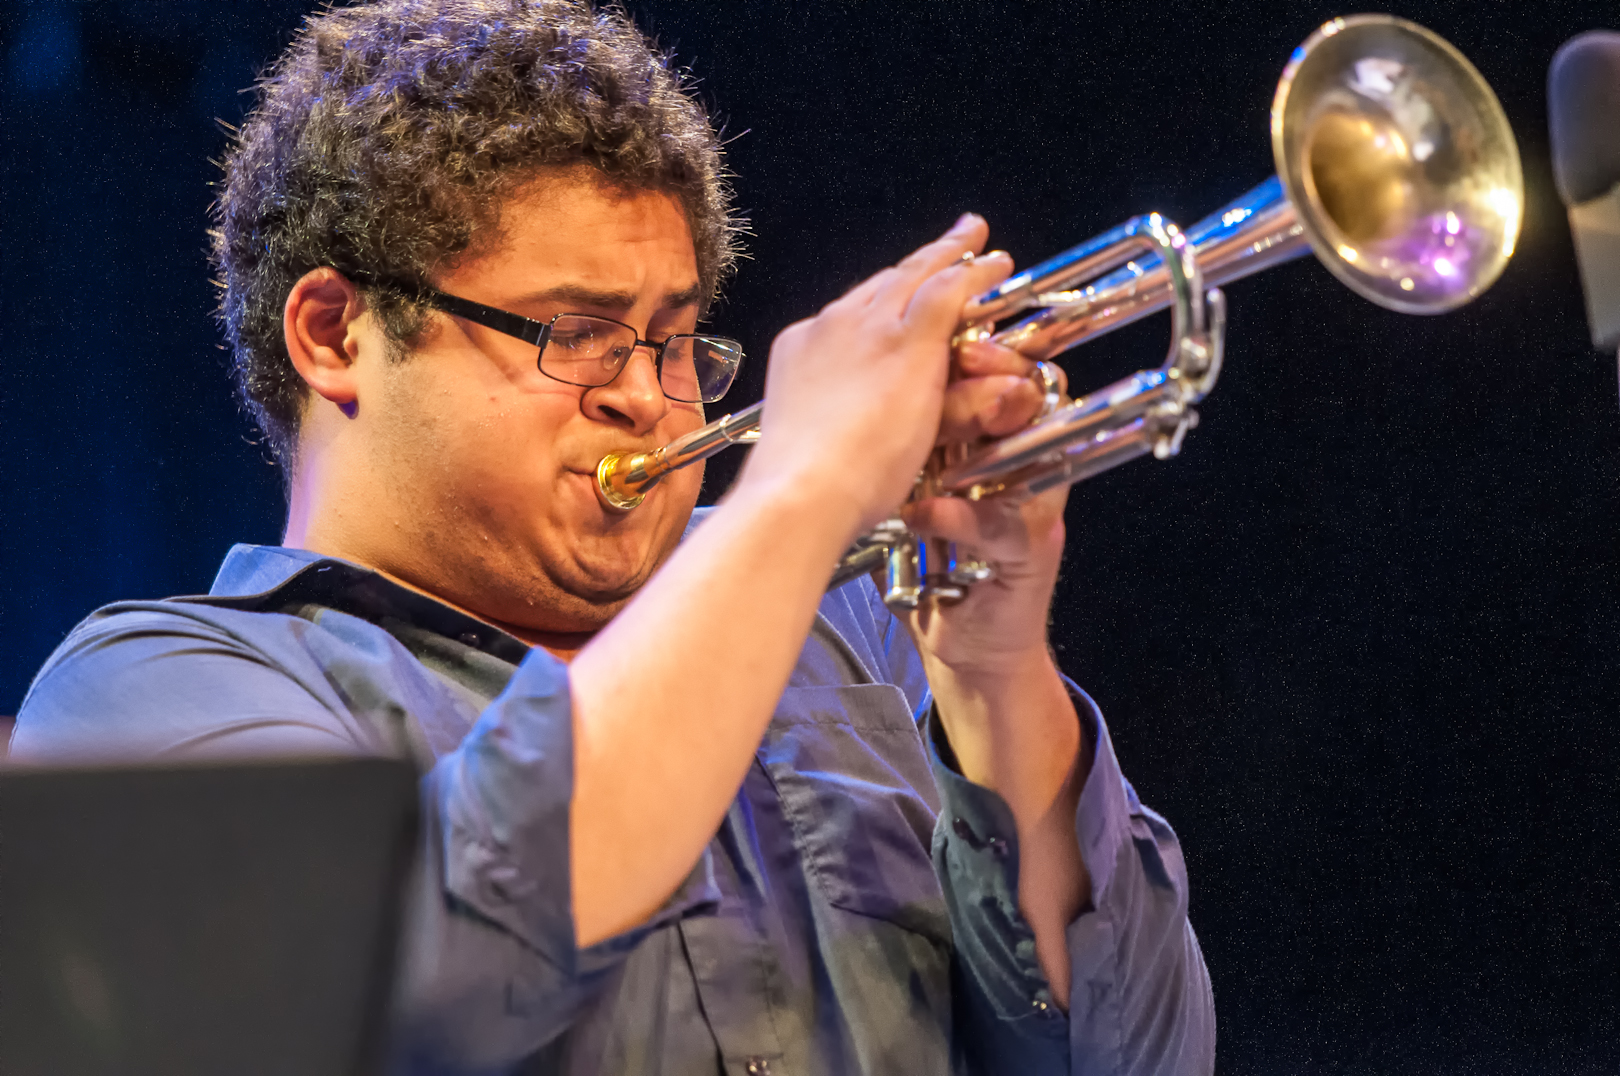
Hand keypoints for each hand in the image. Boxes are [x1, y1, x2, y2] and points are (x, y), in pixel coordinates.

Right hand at [735, 216, 1013, 537]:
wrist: (802, 490)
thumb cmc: (801, 489)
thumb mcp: (808, 440)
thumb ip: (830, 418)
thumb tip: (844, 428)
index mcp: (803, 348)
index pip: (851, 311)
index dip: (884, 296)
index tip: (901, 290)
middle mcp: (832, 325)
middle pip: (883, 283)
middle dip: (919, 264)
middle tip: (951, 243)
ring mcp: (869, 327)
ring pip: (917, 275)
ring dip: (950, 257)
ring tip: (978, 243)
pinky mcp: (908, 339)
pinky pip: (948, 289)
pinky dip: (974, 274)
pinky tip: (996, 266)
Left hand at [903, 332, 1071, 677]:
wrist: (962, 641)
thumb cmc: (938, 564)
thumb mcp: (912, 488)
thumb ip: (903, 438)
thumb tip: (863, 379)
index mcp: (995, 440)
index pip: (1001, 371)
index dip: (979, 344)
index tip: (949, 330)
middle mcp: (1025, 464)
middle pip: (1029, 397)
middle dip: (996, 373)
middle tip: (964, 356)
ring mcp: (1033, 505)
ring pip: (1029, 451)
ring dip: (984, 436)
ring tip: (943, 428)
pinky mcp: (1031, 551)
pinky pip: (1006, 523)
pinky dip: (962, 518)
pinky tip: (925, 513)